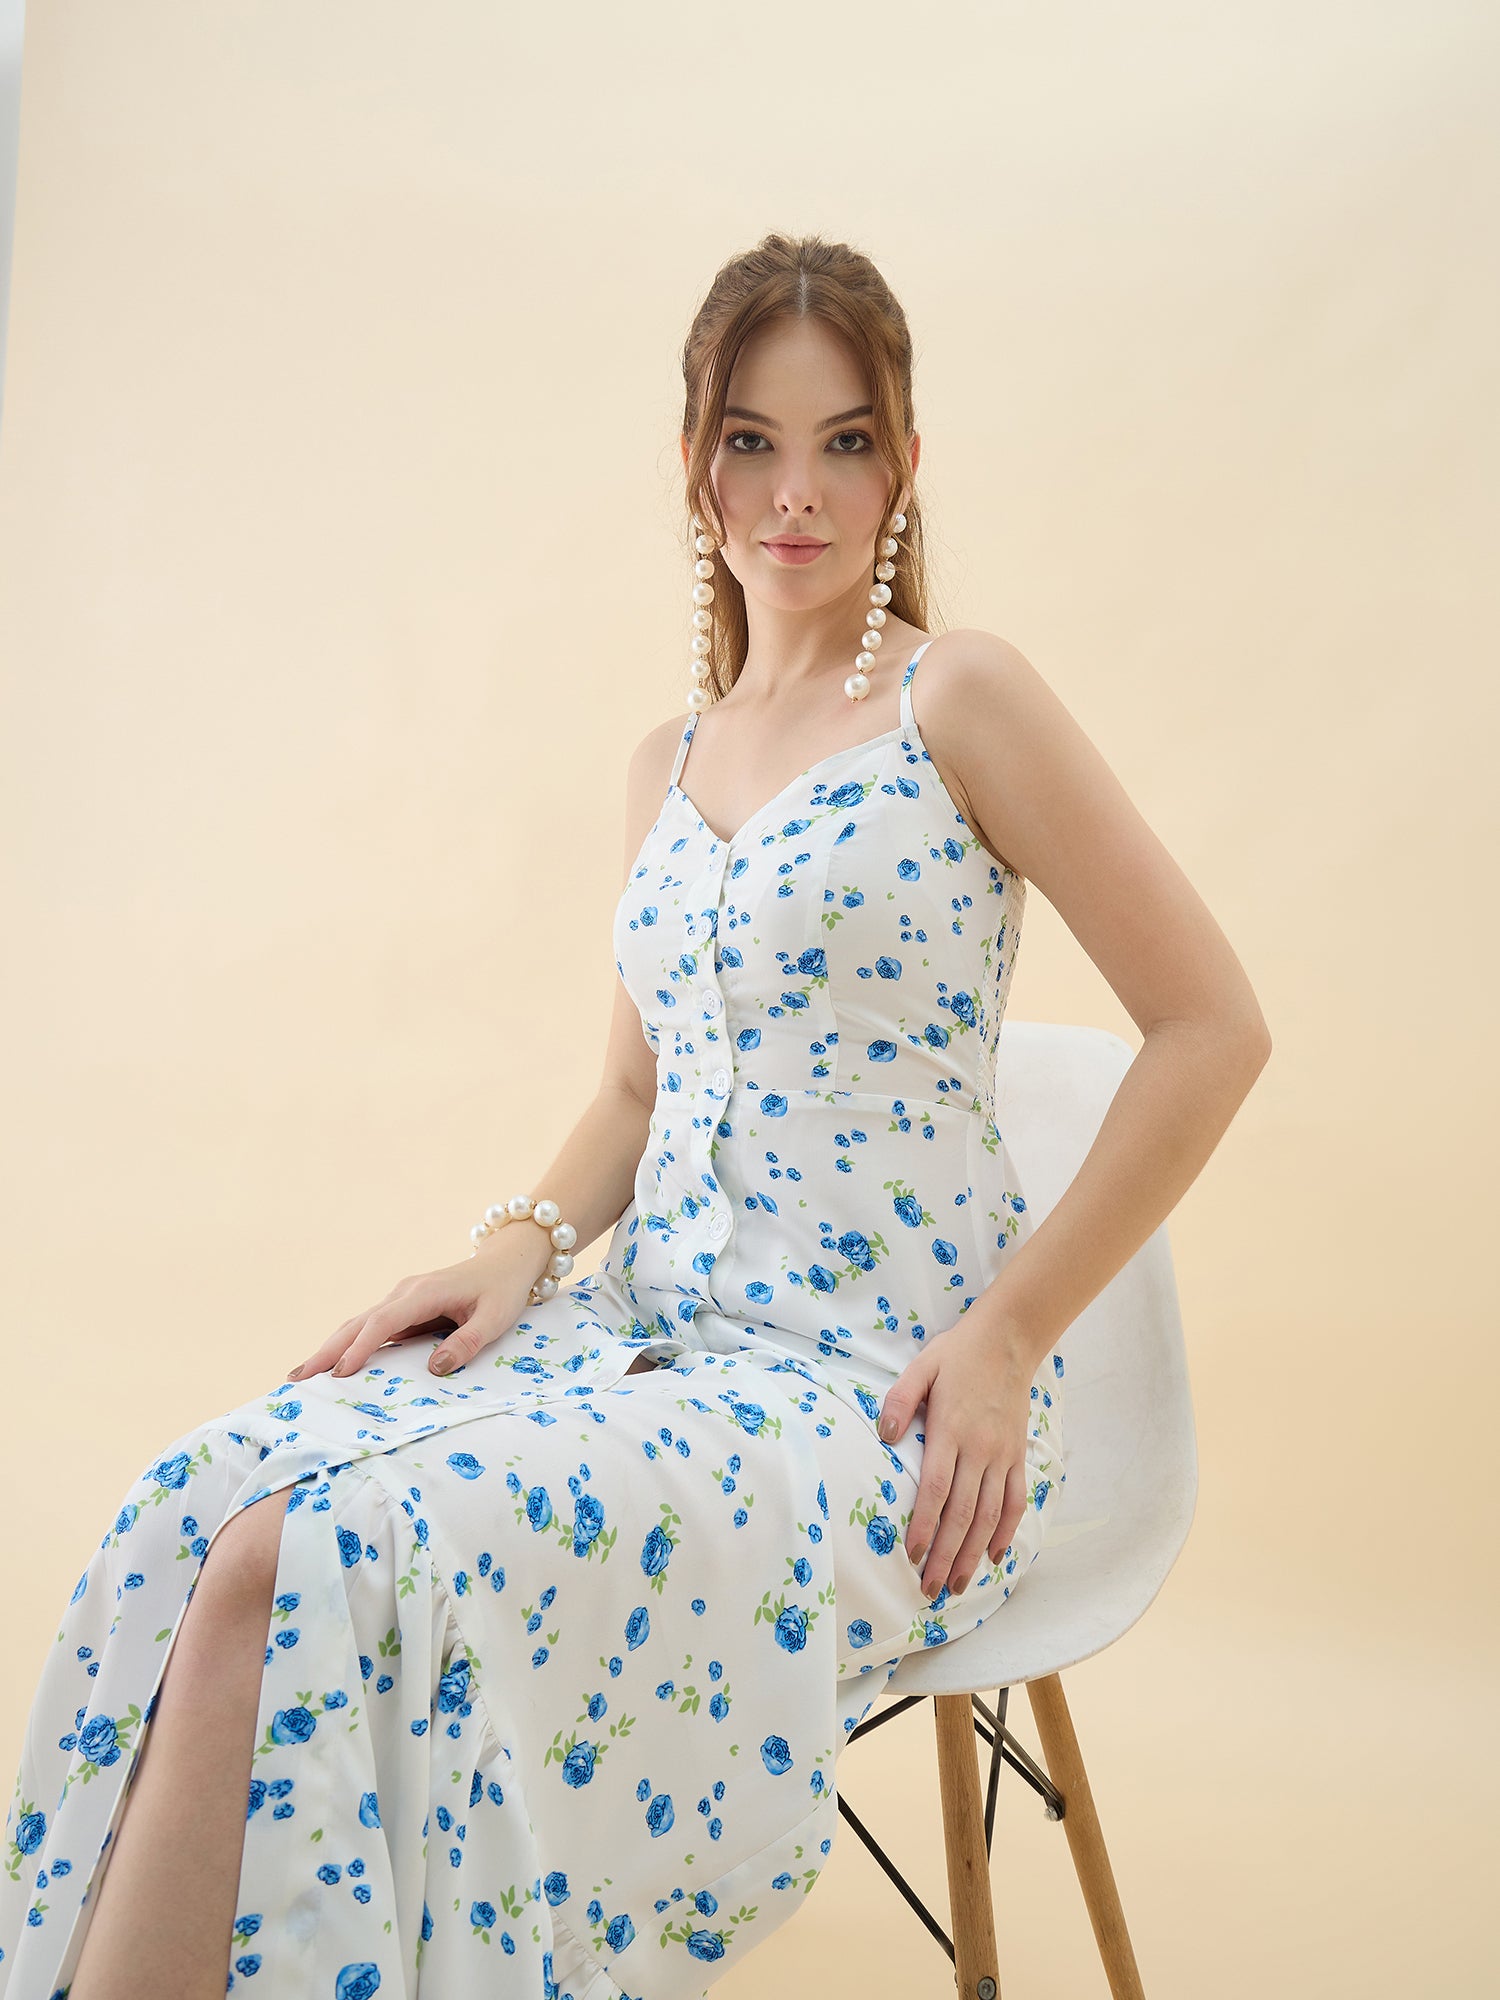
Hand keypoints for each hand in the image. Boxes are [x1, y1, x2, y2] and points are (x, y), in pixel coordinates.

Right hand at [285, 1238, 545, 1381]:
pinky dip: (349, 1344)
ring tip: (302, 1375)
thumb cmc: (502, 1289)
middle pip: (359, 1322)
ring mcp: (403, 1298)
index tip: (340, 1372)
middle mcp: (406, 1292)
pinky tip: (334, 1364)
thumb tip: (434, 1369)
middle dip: (327, 1350)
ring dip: (331, 1348)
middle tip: (297, 1378)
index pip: (384, 1322)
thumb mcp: (495, 1319)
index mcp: (425, 1292)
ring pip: (360, 1323)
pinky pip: (371, 1326)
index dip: (361, 1347)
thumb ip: (467, 1343)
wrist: (506, 1261)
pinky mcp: (405, 1307)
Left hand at [877, 1312, 1034, 1603]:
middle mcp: (979, 1450)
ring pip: (989, 1516)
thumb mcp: (921, 1367)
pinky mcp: (1017, 1456)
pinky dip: (1006, 1531)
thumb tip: (884, 1436)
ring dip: (972, 1554)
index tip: (911, 1554)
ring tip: (956, 1584)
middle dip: (944, 1555)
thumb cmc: (958, 1354)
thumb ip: (899, 1401)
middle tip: (929, 1589)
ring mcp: (1002, 1456)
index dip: (924, 1526)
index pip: (936, 1490)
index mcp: (951, 1431)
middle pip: (962, 1514)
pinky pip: (1015, 1501)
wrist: (1009, 1340)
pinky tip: (994, 1556)